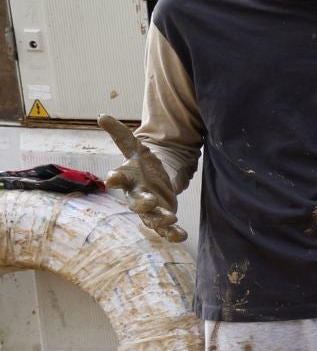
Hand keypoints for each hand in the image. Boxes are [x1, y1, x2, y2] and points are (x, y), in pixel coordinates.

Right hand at [97, 115, 186, 242]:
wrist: (158, 177)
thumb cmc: (143, 164)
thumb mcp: (135, 147)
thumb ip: (121, 134)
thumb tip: (101, 115)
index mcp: (127, 178)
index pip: (117, 178)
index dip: (114, 178)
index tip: (111, 179)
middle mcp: (136, 195)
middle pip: (136, 202)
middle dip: (143, 204)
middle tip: (151, 202)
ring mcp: (150, 208)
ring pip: (151, 218)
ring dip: (160, 220)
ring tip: (172, 219)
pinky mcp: (162, 216)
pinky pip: (166, 229)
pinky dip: (173, 233)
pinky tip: (181, 235)